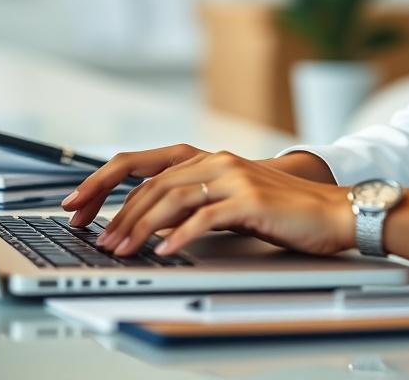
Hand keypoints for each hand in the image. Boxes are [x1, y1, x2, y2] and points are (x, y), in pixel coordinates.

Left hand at [60, 145, 354, 257]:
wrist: (333, 210)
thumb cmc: (282, 208)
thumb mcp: (230, 197)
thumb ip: (194, 199)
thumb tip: (147, 221)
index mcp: (206, 158)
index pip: (141, 163)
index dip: (103, 180)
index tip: (75, 202)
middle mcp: (215, 160)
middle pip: (150, 183)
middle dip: (116, 213)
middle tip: (96, 239)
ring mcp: (232, 176)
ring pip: (171, 197)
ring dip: (139, 226)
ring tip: (120, 249)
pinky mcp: (249, 198)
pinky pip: (204, 216)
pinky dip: (179, 234)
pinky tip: (163, 250)